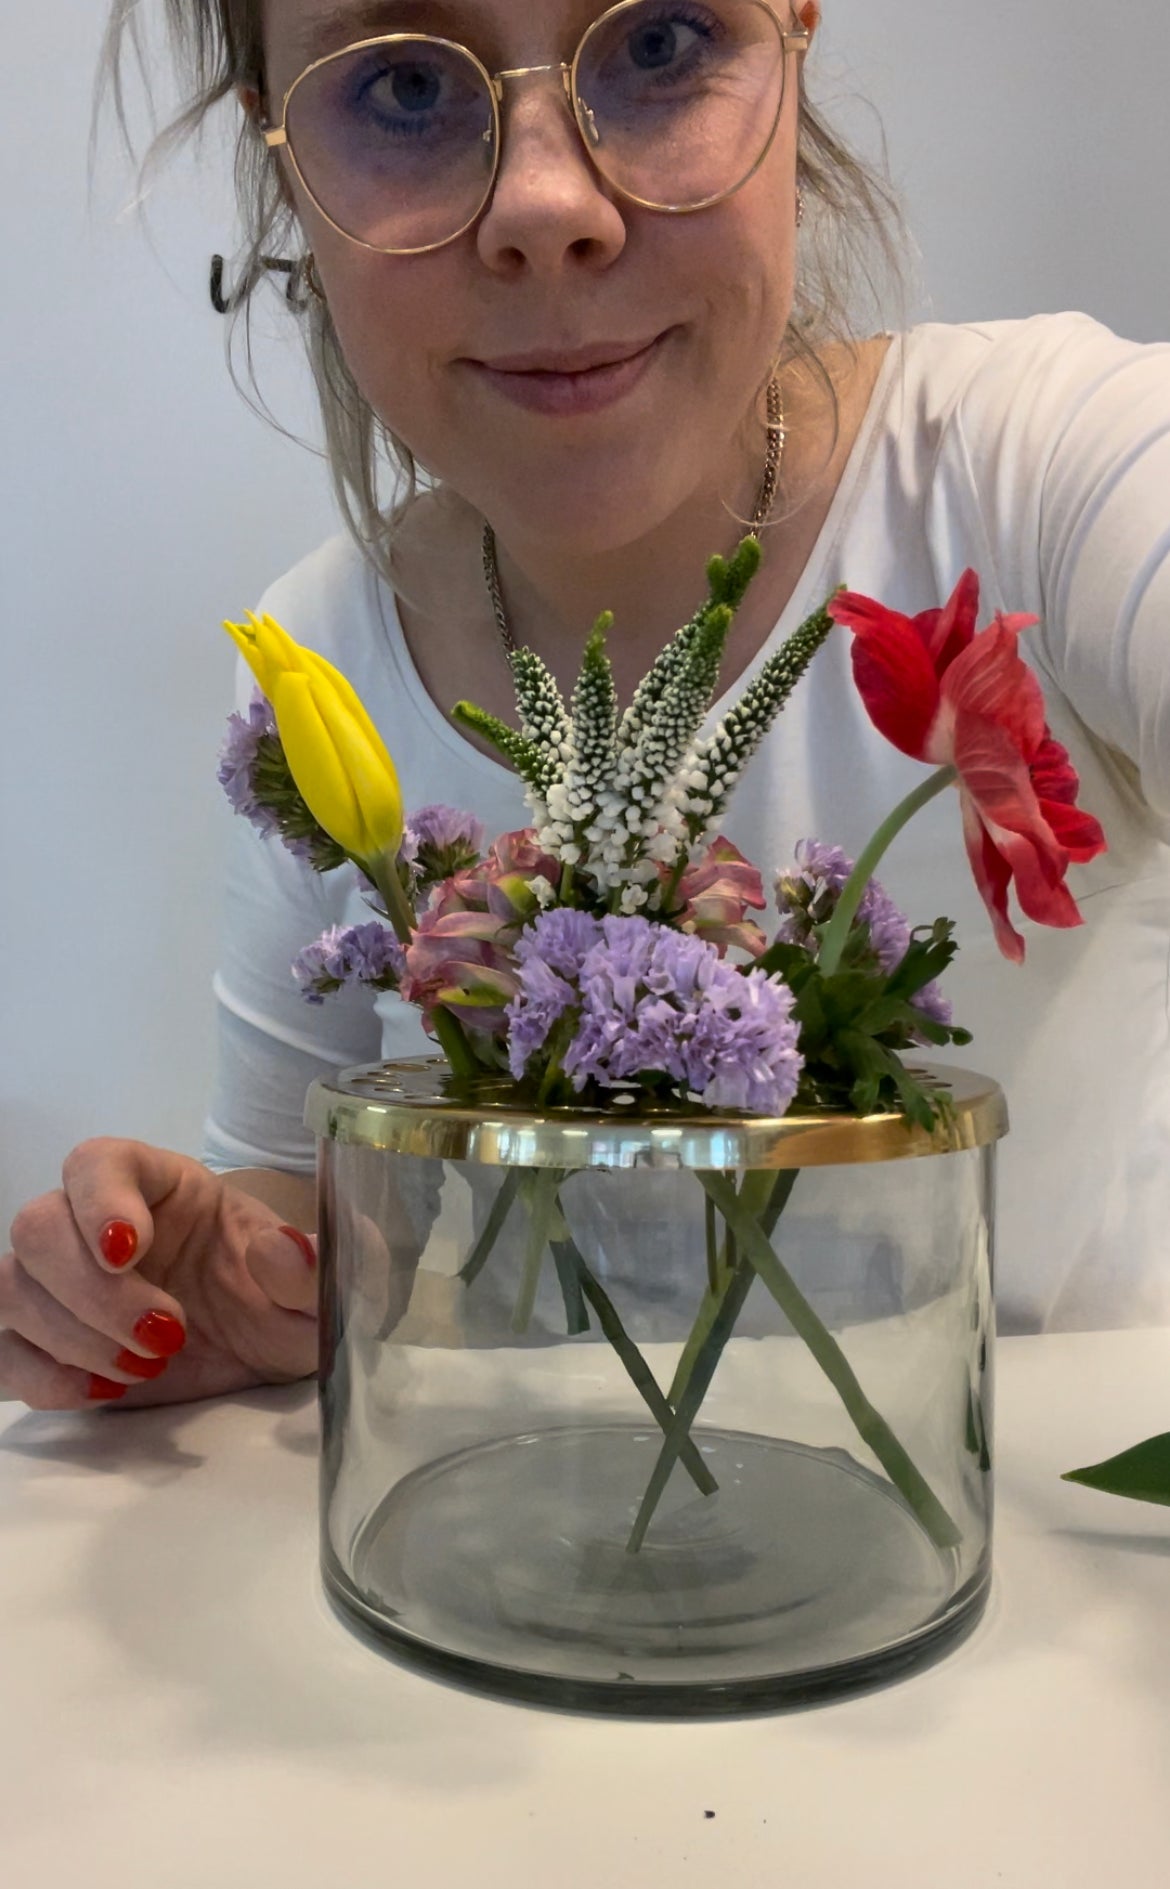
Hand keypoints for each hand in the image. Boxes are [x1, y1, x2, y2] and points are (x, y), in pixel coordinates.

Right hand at [1, 1140, 319, 1410]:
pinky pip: (2, 1350)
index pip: (98, 1161)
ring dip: (67, 1335)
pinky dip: (40, 1377)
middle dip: (92, 1290)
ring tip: (143, 1370)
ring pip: (12, 1285)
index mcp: (161, 1186)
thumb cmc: (286, 1300)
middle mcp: (99, 1224)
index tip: (128, 1249)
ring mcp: (66, 1284)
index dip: (99, 1199)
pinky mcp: (52, 1344)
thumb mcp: (319, 1288)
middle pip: (39, 1226)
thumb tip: (281, 1251)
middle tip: (165, 1335)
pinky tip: (102, 1392)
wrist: (268, 1353)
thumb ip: (309, 1268)